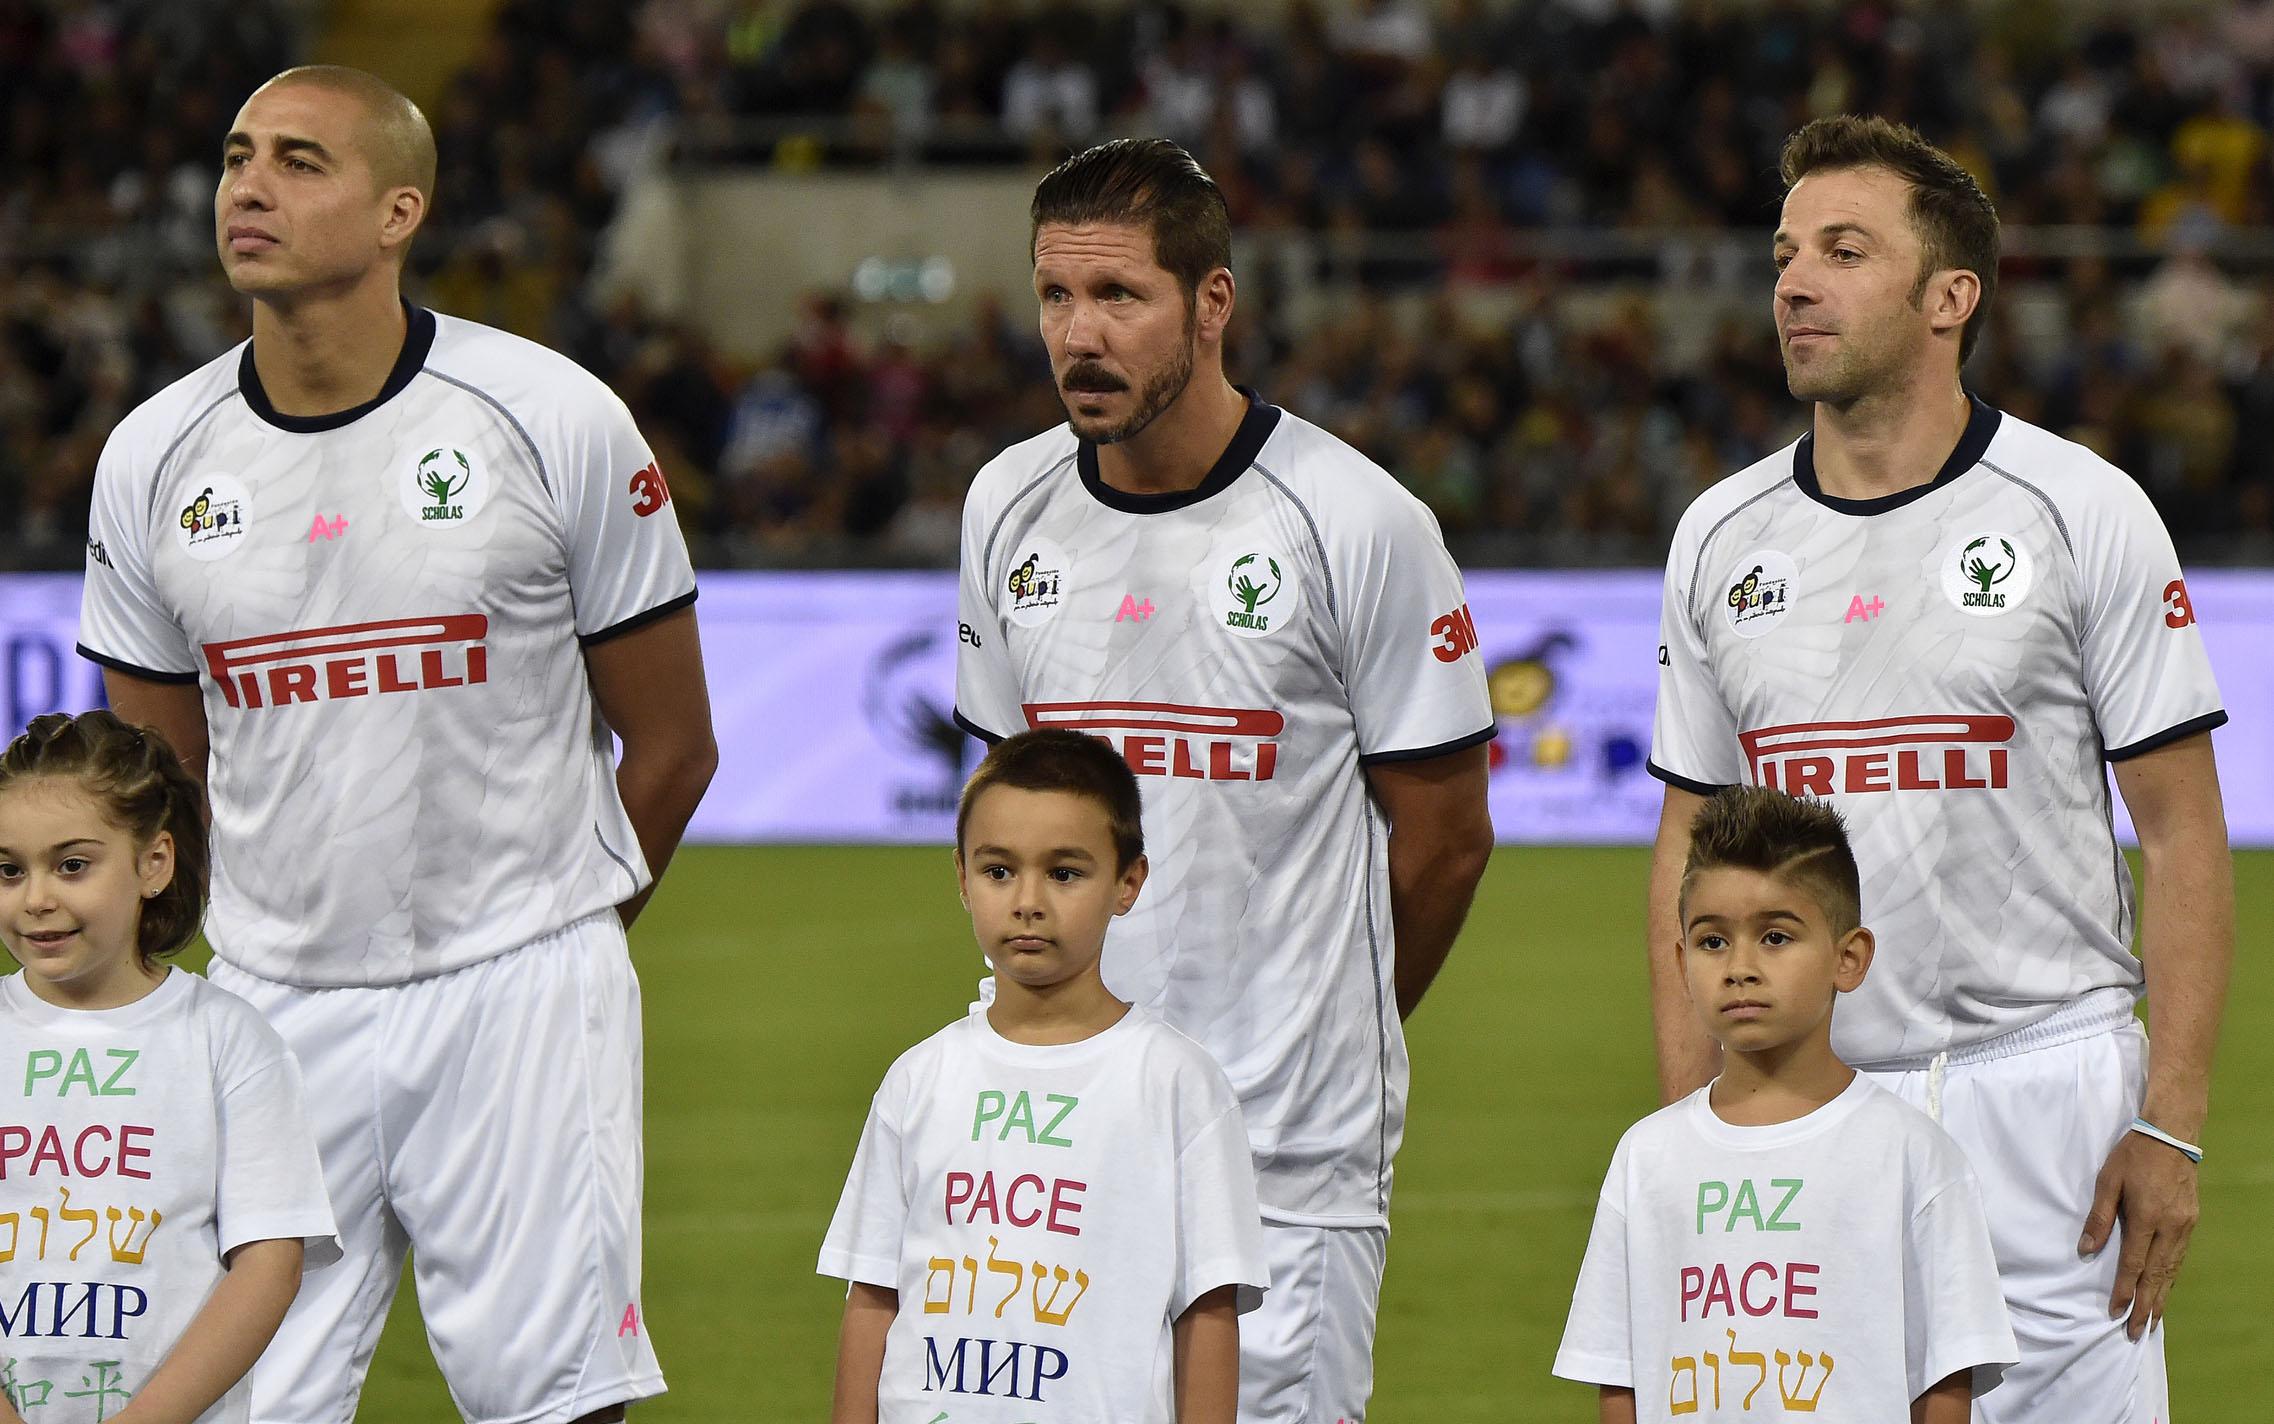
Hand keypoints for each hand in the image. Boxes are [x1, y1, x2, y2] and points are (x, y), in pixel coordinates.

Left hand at [2079, 1130, 2200, 1339]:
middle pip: (2157, 1275)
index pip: (2133, 1264)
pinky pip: (2180, 1257)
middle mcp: (2170, 1227)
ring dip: (2161, 1296)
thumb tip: (2086, 1250)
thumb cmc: (2132, 1156)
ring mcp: (2184, 1226)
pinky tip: (2164, 1288)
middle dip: (2147, 1306)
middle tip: (2137, 1332)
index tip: (2117, 1312)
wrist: (2171, 1136)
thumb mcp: (2107, 1182)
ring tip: (2153, 1319)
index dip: (2125, 1290)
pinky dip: (2171, 1277)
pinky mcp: (2191, 1221)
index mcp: (2146, 1218)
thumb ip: (2098, 1218)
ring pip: (2172, 1269)